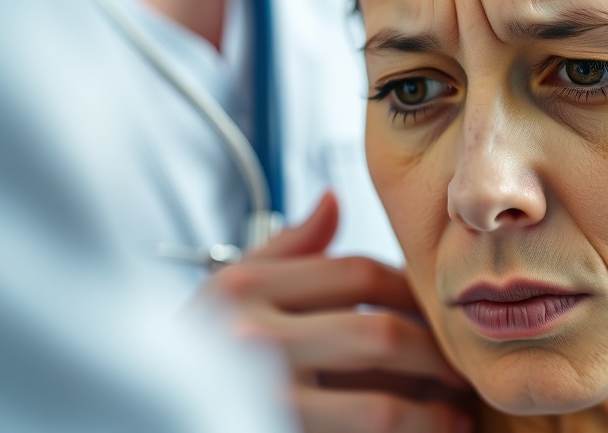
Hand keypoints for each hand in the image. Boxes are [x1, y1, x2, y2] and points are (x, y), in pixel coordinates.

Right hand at [201, 193, 473, 432]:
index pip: (359, 274)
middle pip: (380, 335)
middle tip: (460, 368)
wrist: (147, 404)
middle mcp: (252, 338)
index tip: (435, 312)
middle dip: (434, 353)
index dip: (412, 293)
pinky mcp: (273, 428)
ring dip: (434, 409)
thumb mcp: (231, 289)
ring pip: (382, 403)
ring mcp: (265, 394)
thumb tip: (334, 198)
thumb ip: (285, 249)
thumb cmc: (198, 347)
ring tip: (458, 413)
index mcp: (247, 287)